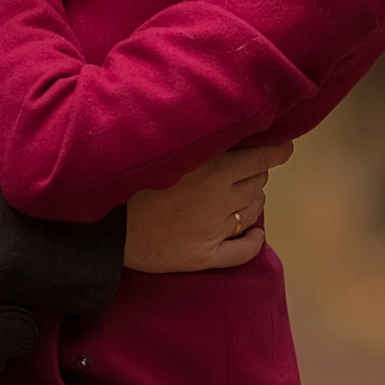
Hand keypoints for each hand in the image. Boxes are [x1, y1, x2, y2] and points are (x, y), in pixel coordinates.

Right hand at [124, 141, 294, 272]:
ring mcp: (214, 228)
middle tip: (240, 172)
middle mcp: (221, 197)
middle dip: (255, 176)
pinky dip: (254, 241)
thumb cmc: (128, 178)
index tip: (283, 148)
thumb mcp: (167, 147)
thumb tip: (227, 129)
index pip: (263, 157)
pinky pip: (244, 251)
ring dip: (252, 203)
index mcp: (215, 167)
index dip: (277, 151)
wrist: (101, 221)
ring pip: (253, 211)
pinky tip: (255, 235)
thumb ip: (200, 138)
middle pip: (258, 182)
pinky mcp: (204, 255)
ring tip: (237, 198)